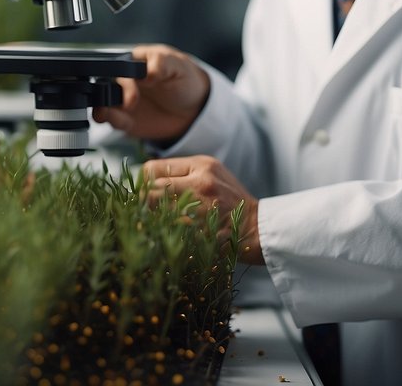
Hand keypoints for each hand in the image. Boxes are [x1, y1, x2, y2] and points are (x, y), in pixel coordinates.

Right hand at [92, 44, 209, 142]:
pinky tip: (126, 123)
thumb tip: (148, 72)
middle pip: (104, 83)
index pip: (119, 64)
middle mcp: (124, 79)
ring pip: (101, 102)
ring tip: (113, 115)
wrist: (193, 109)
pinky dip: (114, 122)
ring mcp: (122, 99)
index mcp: (134, 61)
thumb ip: (161, 64)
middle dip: (110, 93)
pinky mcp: (124, 118)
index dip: (123, 75)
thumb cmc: (184, 79)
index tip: (138, 84)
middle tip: (130, 103)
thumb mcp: (178, 66)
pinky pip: (112, 121)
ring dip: (103, 109)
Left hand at [142, 155, 262, 264]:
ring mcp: (204, 207)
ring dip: (154, 221)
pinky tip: (170, 236)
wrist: (259, 226)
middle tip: (147, 213)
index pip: (151, 169)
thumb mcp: (210, 174)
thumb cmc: (230, 200)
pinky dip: (167, 234)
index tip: (144, 194)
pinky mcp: (205, 230)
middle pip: (150, 192)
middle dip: (144, 204)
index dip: (142, 184)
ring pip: (158, 214)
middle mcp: (201, 182)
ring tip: (157, 224)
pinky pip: (173, 232)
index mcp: (200, 165)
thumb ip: (182, 173)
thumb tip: (147, 182)